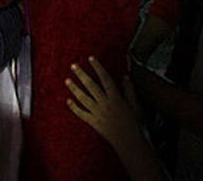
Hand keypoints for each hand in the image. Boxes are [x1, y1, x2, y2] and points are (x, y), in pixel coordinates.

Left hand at [66, 57, 163, 180]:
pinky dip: (74, 108)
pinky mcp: (94, 123)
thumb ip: (130, 91)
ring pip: (83, 98)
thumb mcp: (136, 106)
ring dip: (74, 89)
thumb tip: (126, 77)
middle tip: (73, 65)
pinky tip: (68, 101)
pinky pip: (82, 114)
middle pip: (91, 86)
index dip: (98, 67)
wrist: (130, 144)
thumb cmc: (136, 125)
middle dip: (81, 75)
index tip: (91, 58)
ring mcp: (98, 114)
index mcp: (116, 98)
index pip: (105, 78)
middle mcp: (105, 104)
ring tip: (67, 80)